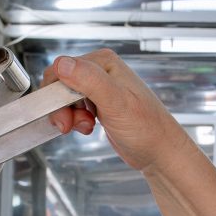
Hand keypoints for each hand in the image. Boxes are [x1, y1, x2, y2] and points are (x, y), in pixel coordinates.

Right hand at [41, 49, 188, 170]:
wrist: (160, 152)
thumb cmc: (147, 129)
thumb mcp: (116, 103)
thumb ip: (90, 81)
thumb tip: (63, 64)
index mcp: (104, 63)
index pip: (62, 67)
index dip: (55, 92)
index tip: (61, 112)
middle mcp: (101, 72)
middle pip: (61, 84)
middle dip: (60, 107)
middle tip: (68, 124)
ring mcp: (100, 89)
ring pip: (65, 99)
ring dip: (68, 116)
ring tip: (85, 126)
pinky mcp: (99, 105)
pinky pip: (74, 109)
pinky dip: (76, 121)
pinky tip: (89, 128)